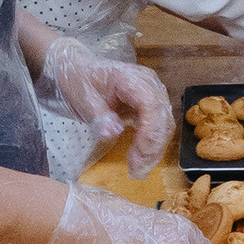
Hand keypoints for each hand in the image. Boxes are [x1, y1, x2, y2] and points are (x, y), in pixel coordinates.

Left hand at [35, 34, 174, 175]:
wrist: (78, 72)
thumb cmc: (78, 82)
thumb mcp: (81, 97)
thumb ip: (98, 115)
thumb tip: (113, 133)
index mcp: (130, 78)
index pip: (151, 104)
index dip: (149, 132)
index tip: (138, 155)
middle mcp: (148, 84)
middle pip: (163, 118)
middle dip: (152, 147)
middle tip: (136, 170)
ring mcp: (152, 95)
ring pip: (165, 126)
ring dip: (154, 151)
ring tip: (137, 170)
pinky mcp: (150, 107)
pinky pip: (158, 128)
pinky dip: (151, 147)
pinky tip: (139, 160)